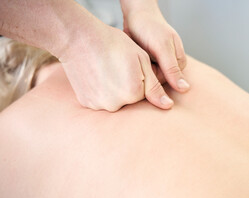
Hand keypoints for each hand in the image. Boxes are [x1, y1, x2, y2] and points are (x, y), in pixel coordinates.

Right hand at [58, 23, 173, 111]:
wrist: (80, 39)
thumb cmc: (114, 45)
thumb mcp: (141, 61)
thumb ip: (155, 87)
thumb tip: (168, 106)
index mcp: (133, 93)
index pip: (145, 94)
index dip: (140, 78)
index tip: (130, 66)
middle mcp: (116, 104)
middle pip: (130, 100)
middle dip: (128, 86)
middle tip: (117, 67)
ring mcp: (99, 105)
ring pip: (115, 101)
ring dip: (114, 90)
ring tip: (106, 70)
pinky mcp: (87, 103)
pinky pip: (101, 101)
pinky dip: (101, 92)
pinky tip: (97, 76)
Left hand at [123, 5, 189, 92]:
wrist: (136, 13)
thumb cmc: (150, 27)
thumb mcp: (162, 48)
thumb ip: (172, 69)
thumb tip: (185, 89)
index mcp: (179, 63)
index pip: (166, 83)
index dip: (153, 77)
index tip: (145, 64)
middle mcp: (170, 65)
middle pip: (157, 81)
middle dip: (146, 72)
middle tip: (140, 57)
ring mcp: (159, 64)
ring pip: (149, 77)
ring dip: (140, 69)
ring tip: (137, 55)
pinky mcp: (149, 63)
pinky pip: (142, 71)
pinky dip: (136, 66)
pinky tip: (133, 58)